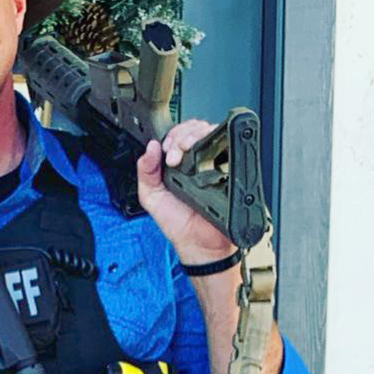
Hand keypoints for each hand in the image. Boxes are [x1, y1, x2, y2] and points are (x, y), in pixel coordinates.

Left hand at [135, 119, 236, 264]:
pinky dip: (215, 144)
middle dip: (181, 135)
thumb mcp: (151, 197)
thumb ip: (145, 172)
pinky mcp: (228, 169)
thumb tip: (150, 147)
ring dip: (194, 136)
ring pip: (208, 133)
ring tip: (185, 152)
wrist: (200, 244)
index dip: (171, 137)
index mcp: (175, 164)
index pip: (175, 136)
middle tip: (175, 154)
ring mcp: (212, 164)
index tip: (167, 152)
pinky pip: (225, 148)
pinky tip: (204, 156)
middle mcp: (194, 162)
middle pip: (192, 129)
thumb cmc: (178, 223)